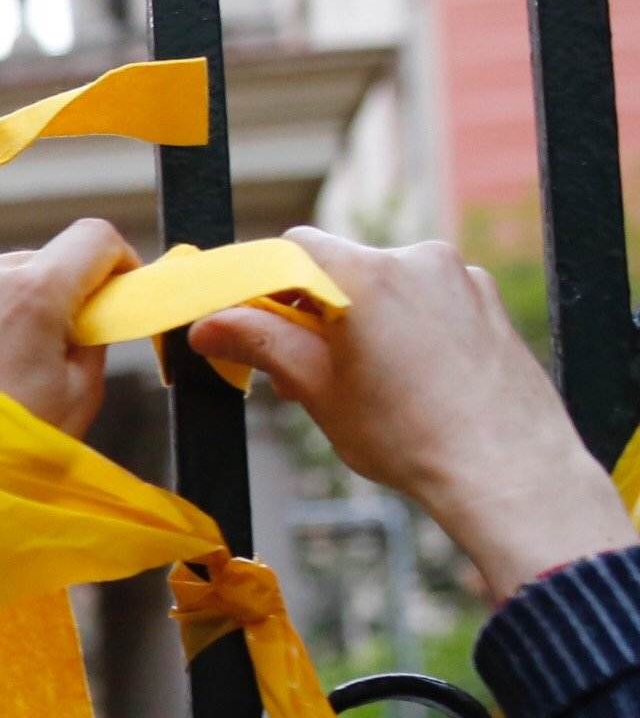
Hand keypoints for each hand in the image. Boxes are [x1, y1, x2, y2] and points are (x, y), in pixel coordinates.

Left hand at [0, 217, 134, 442]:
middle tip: (67, 339)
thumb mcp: (79, 392)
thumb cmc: (6, 446)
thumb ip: (93, 337)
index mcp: (29, 288)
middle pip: (42, 259)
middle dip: (62, 290)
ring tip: (17, 360)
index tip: (120, 288)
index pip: (93, 237)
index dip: (118, 259)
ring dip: (17, 304)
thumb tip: (91, 314)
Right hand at [192, 228, 633, 600]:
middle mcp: (418, 259)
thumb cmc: (411, 436)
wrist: (508, 469)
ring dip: (362, 317)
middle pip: (341, 266)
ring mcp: (460, 277)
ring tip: (366, 383)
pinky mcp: (487, 300)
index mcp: (368, 274)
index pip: (293, 249)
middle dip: (314, 309)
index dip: (263, 285)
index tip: (249, 326)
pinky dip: (406, 325)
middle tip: (304, 370)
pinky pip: (427, 299)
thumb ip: (260, 343)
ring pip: (385, 284)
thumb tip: (208, 324)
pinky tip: (410, 380)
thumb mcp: (317, 390)